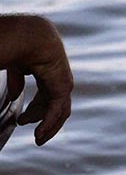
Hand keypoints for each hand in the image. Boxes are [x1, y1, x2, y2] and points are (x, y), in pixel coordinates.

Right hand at [0, 15, 73, 145]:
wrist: (29, 36)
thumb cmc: (19, 44)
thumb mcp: (16, 67)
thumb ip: (16, 81)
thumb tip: (13, 97)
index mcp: (47, 72)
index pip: (46, 97)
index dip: (35, 111)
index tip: (21, 121)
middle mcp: (58, 79)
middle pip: (54, 107)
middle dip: (42, 121)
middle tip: (35, 136)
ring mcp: (63, 84)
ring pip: (60, 112)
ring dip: (49, 127)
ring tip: (37, 138)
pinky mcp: (63, 87)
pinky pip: (57, 111)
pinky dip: (49, 123)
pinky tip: (39, 134)